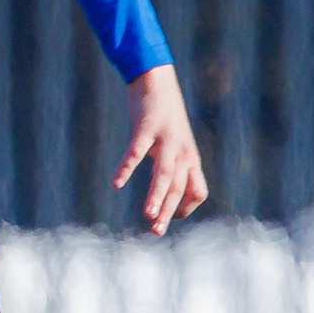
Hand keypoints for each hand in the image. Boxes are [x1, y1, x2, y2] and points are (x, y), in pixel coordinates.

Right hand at [115, 65, 208, 235]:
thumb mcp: (174, 142)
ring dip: (155, 196)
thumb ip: (174, 164)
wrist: (157, 80)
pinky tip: (116, 183)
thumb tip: (166, 192)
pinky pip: (137, 152)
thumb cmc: (163, 116)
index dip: (185, 208)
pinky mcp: (147, 127)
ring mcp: (166, 139)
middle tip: (156, 232)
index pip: (197, 191)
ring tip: (147, 215)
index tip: (167, 218)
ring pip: (164, 174)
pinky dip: (127, 168)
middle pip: (179, 187)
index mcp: (190, 157)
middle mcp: (182, 150)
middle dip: (167, 211)